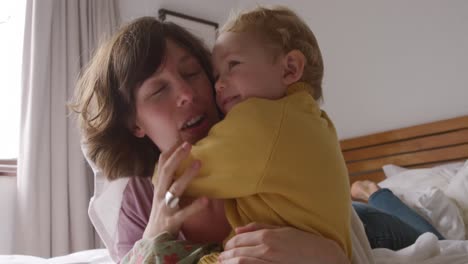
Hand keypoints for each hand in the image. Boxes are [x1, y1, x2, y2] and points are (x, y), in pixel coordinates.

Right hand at [142, 142, 207, 238]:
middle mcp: (160, 194)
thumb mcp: (164, 193)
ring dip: (186, 176)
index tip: (180, 138)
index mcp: (159, 186)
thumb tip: (184, 161)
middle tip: (188, 144)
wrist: (154, 238)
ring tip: (199, 163)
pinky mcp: (172, 220)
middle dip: (177, 157)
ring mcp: (165, 207)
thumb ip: (172, 179)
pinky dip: (195, 206)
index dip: (170, 151)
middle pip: (166, 172)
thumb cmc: (163, 211)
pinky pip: (184, 212)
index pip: (161, 164)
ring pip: (174, 189)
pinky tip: (206, 199)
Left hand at [218, 223, 349, 263]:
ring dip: (230, 262)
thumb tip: (238, 229)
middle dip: (226, 255)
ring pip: (241, 262)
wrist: (324, 257)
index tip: (226, 248)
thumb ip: (259, 227)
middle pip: (237, 251)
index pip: (239, 239)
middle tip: (221, 258)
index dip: (230, 244)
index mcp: (268, 235)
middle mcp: (266, 249)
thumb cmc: (304, 242)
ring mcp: (269, 262)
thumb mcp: (283, 230)